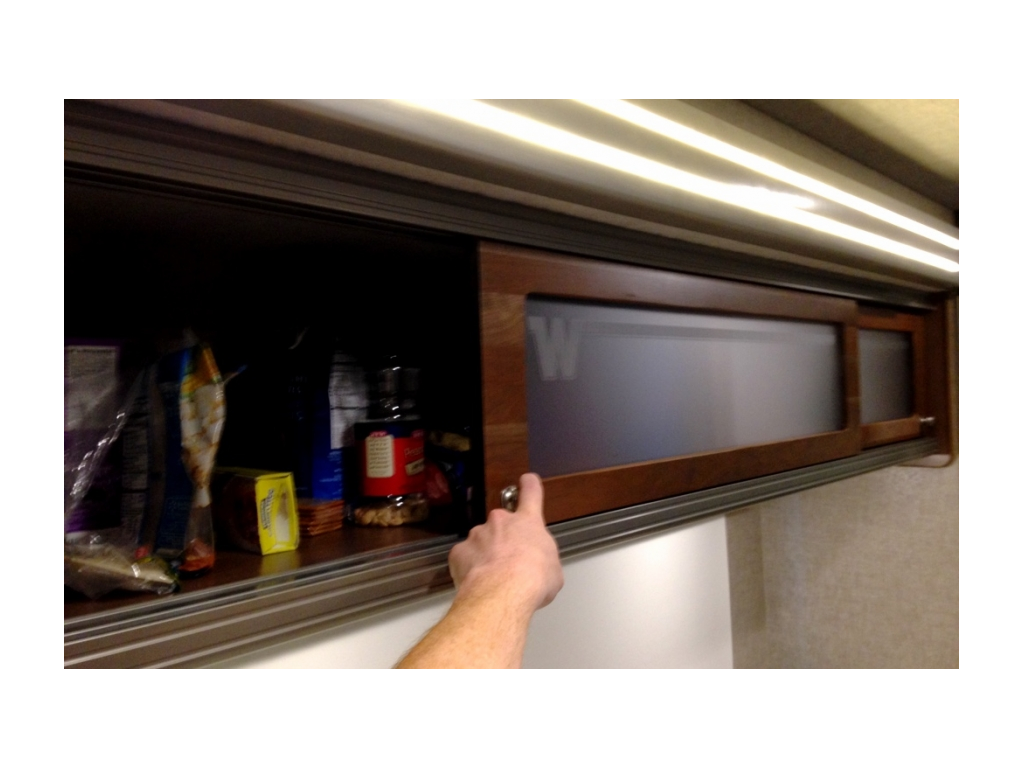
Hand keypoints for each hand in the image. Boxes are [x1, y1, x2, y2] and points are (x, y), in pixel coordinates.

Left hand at [448, 473, 563, 611]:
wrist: (503, 592)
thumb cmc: (532, 579)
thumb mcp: (553, 570)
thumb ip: (543, 558)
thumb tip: (540, 567)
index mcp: (527, 522)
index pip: (531, 494)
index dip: (529, 486)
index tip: (527, 481)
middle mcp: (501, 522)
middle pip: (502, 524)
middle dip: (504, 538)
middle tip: (509, 562)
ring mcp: (478, 534)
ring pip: (481, 541)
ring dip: (486, 554)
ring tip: (494, 577)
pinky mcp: (460, 551)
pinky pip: (465, 557)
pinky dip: (469, 568)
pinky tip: (478, 581)